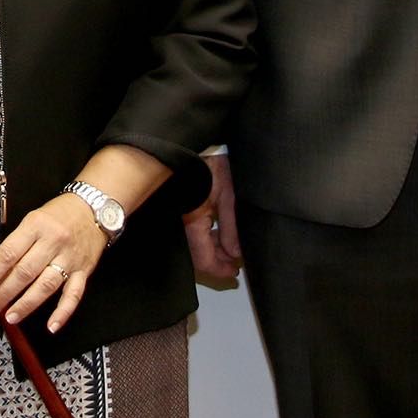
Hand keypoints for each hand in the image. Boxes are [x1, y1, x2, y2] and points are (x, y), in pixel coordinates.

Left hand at [0, 193, 105, 331]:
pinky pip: (73, 295)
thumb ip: (17, 241)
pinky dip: (62, 312)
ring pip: (46, 285)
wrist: (95, 207)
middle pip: (24, 272)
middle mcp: (53, 242)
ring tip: (11, 316)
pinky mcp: (84, 271)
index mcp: (36, 225)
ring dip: (26, 304)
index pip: (8, 253)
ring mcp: (69, 258)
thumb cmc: (60, 213)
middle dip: (4, 293)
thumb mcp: (33, 217)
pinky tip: (51, 326)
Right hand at [183, 152, 242, 281]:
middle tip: (236, 263)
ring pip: (196, 244)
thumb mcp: (228, 196)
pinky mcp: (182, 210)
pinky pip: (193, 231)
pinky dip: (207, 236)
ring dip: (214, 249)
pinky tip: (219, 235)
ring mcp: (181, 217)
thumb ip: (232, 227)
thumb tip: (236, 253)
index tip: (234, 273)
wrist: (192, 144)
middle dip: (219, 260)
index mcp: (192, 221)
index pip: (204, 260)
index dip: (220, 270)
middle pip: (199, 255)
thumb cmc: (209, 163)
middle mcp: (183, 223)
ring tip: (232, 249)